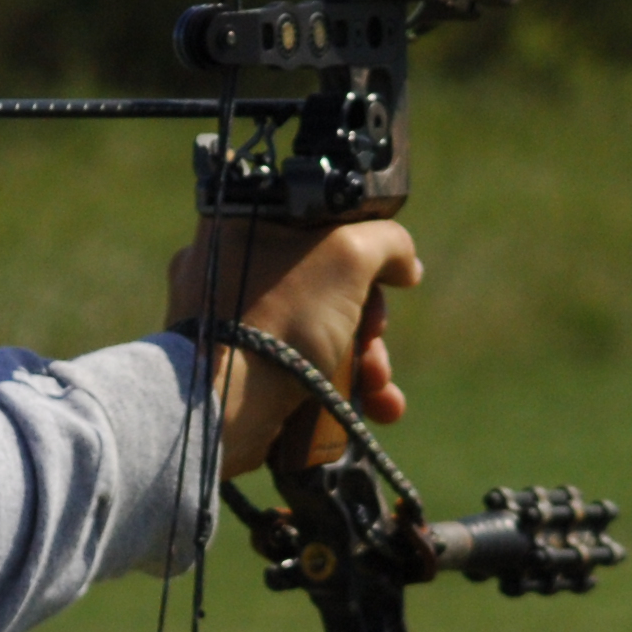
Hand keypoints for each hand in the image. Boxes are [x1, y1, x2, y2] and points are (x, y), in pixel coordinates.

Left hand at [165, 217, 422, 473]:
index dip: (362, 253)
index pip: (319, 223)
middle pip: (325, 285)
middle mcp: (226, 268)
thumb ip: (387, 242)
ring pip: (315, 332)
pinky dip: (336, 389)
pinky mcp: (234, 371)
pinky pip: (294, 369)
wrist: (225, 406)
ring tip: (379, 391)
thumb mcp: (348, 255)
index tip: (383, 282)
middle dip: (368, 324)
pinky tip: (376, 409)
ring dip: (364, 364)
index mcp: (240, 222)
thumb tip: (406, 265)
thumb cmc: (281, 318)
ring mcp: (226, 322)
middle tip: (374, 341)